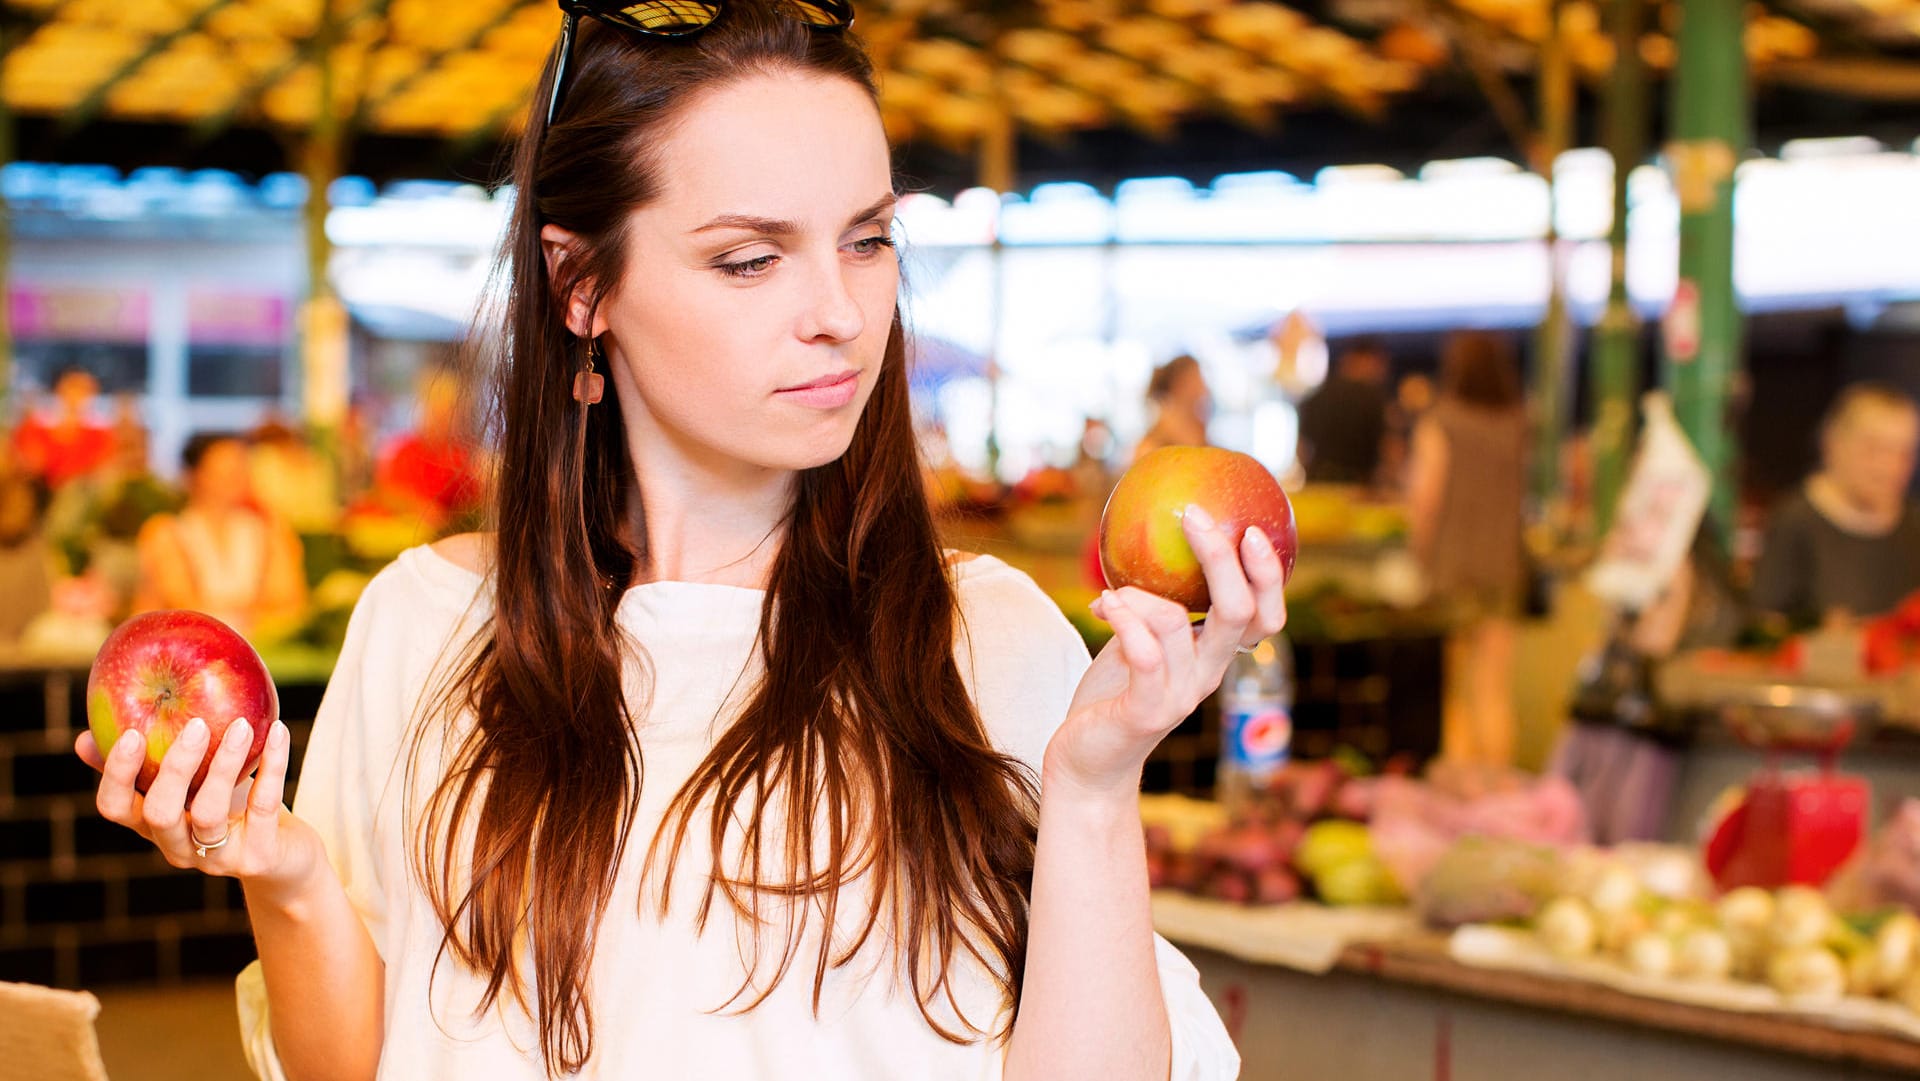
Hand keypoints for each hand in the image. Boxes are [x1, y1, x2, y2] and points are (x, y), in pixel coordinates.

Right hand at [78, 717, 315, 890]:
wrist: (288, 856)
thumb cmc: (233, 806)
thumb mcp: (192, 783)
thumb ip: (154, 759)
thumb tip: (84, 736)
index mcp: (153, 825)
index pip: (115, 808)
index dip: (117, 774)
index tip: (131, 733)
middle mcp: (177, 846)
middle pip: (160, 813)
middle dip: (175, 766)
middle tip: (196, 724)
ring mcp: (216, 858)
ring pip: (208, 813)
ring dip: (224, 764)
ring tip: (243, 726)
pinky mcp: (257, 859)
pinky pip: (261, 807)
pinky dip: (272, 767)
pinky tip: (278, 732)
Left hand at [1046, 504, 1287, 800]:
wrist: (1089, 761)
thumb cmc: (1115, 693)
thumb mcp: (1139, 638)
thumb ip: (1152, 603)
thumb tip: (1144, 535)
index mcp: (1214, 656)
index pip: (1265, 616)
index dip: (1268, 574)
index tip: (1251, 528)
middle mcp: (1208, 674)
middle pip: (1239, 612)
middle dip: (1223, 559)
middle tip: (1197, 516)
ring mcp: (1181, 695)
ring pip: (1176, 622)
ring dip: (1139, 594)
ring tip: (1111, 593)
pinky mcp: (1147, 711)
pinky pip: (1145, 654)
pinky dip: (1125, 620)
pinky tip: (1103, 605)